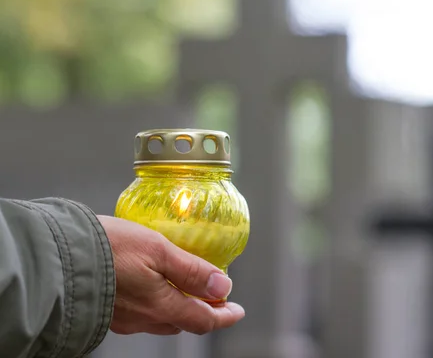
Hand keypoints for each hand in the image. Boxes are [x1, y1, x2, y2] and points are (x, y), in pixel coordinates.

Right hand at [97, 215, 244, 335]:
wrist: (57, 257)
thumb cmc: (108, 249)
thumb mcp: (159, 250)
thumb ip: (191, 270)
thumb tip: (222, 286)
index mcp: (161, 306)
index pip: (203, 319)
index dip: (224, 316)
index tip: (237, 311)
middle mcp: (144, 318)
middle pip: (183, 321)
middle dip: (203, 310)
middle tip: (215, 295)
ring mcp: (123, 318)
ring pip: (161, 318)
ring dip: (179, 307)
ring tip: (187, 288)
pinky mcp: (106, 310)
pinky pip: (140, 313)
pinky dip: (156, 302)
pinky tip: (153, 285)